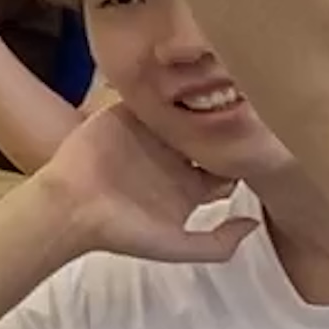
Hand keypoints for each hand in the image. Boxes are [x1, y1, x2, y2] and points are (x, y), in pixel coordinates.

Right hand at [29, 99, 249, 265]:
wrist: (71, 208)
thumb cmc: (122, 232)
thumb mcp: (176, 247)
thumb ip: (218, 242)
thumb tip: (256, 223)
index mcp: (191, 187)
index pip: (228, 166)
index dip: (243, 155)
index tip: (257, 144)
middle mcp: (175, 159)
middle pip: (211, 135)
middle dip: (227, 123)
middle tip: (244, 107)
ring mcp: (151, 135)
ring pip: (185, 112)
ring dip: (198, 100)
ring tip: (216, 86)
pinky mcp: (126, 115)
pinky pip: (149, 97)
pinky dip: (163, 88)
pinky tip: (180, 82)